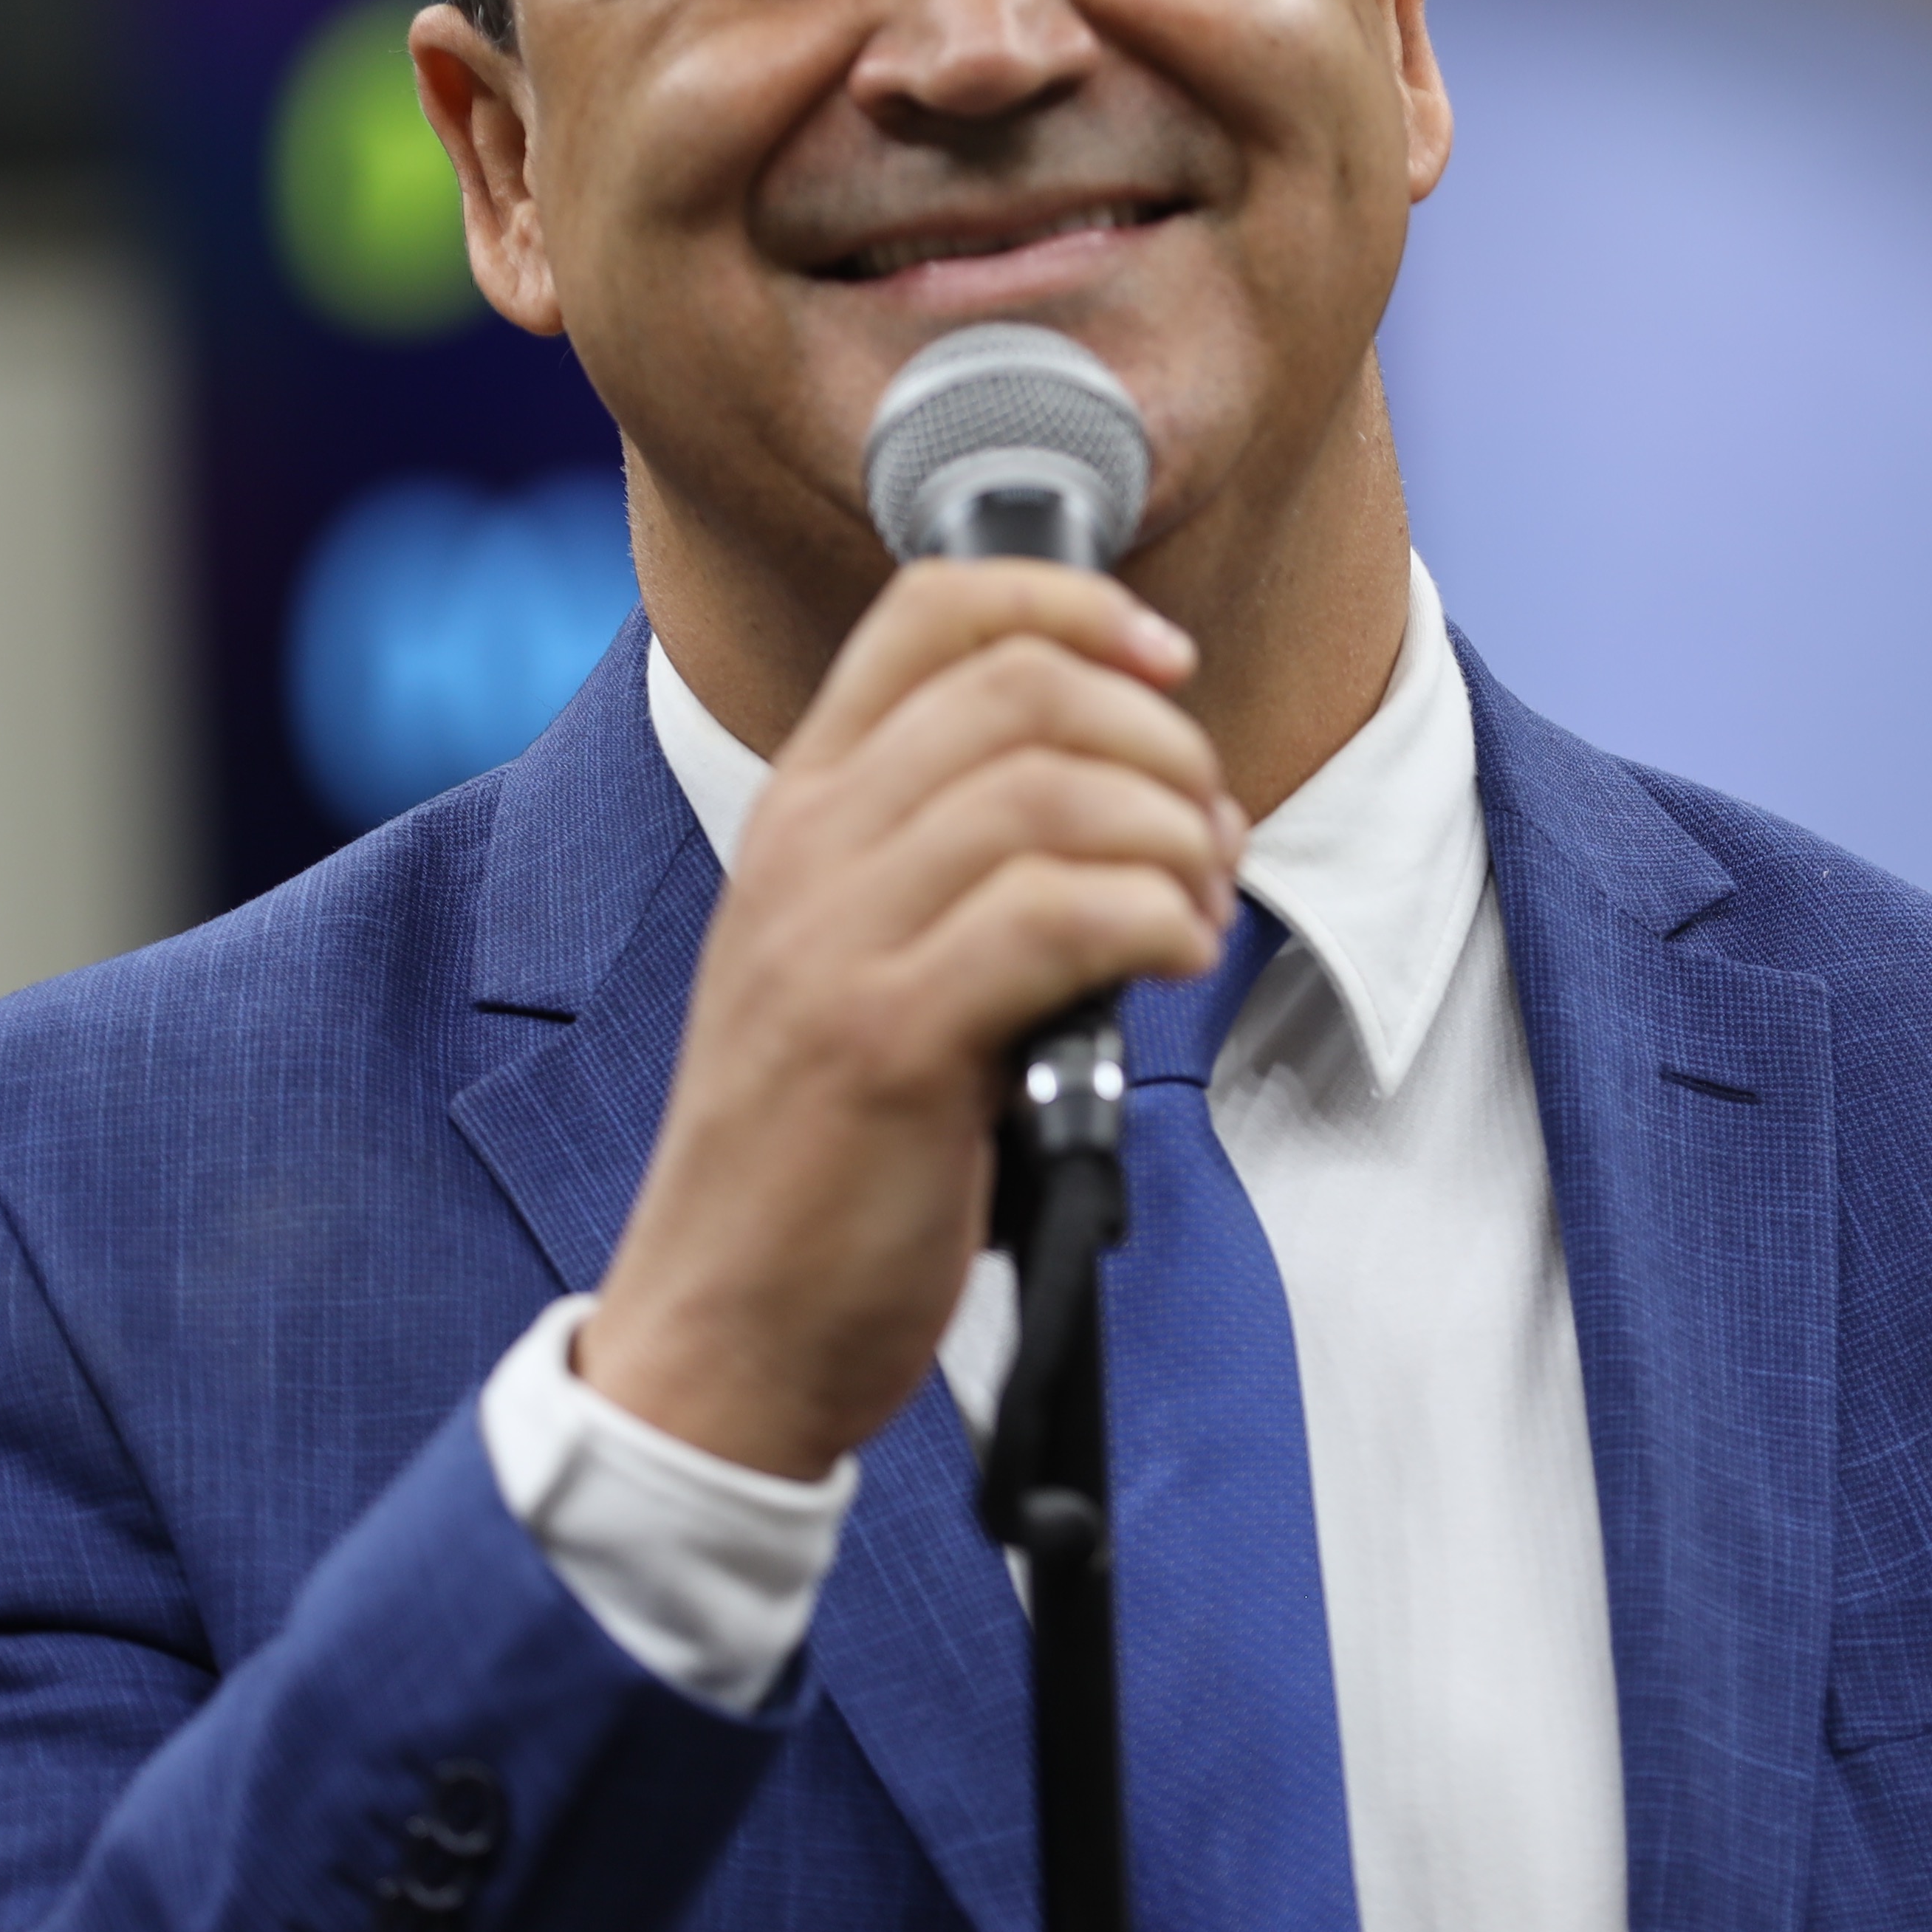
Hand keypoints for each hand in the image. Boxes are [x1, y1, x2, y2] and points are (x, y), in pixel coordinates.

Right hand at [578, 563, 1243, 1480]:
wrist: (724, 1326)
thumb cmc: (813, 1157)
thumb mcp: (851, 961)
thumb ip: (947, 864)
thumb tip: (1128, 797)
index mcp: (800, 814)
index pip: (928, 615)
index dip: (1070, 604)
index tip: (1163, 658)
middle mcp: (807, 853)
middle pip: (1017, 688)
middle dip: (1157, 738)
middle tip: (1207, 824)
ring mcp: (835, 942)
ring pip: (1049, 791)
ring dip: (1170, 833)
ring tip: (1196, 903)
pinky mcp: (887, 1042)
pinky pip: (1059, 915)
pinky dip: (1153, 919)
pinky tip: (1173, 962)